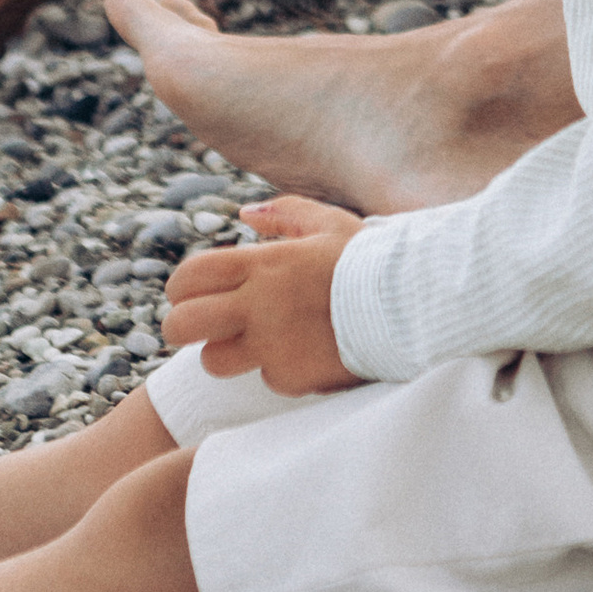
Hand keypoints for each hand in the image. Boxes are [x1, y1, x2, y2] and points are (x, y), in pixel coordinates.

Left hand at [162, 196, 364, 391]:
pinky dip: (280, 368)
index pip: (190, 276)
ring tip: (250, 342)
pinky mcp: (292, 378)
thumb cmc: (370, 260)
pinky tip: (305, 352)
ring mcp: (273, 346)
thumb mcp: (330, 223)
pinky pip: (267, 378)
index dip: (180, 287)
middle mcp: (259, 306)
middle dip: (180, 327)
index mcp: (263, 265)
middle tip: (199, 325)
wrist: (412, 306)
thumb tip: (244, 214)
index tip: (190, 293)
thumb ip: (284, 213)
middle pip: (182, 326)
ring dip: (225, 353)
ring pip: (213, 361)